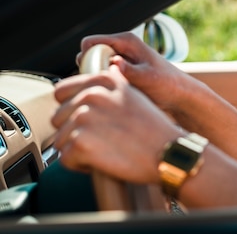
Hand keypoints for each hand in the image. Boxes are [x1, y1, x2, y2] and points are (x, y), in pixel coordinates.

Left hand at [52, 65, 182, 183]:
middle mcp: (90, 94)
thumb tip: (88, 84)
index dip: (71, 110)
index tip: (89, 121)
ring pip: (60, 141)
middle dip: (75, 132)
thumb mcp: (133, 95)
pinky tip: (104, 160)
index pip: (61, 92)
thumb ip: (108, 87)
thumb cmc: (154, 129)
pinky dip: (81, 166)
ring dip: (78, 150)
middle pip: (58, 118)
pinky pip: (65, 160)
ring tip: (106, 149)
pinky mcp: (80, 142)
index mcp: (102, 81)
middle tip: (102, 139)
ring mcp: (84, 117)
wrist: (168, 152)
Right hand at [77, 32, 187, 113]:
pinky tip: (114, 95)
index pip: (90, 43)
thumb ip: (130, 71)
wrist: (178, 94)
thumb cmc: (168, 83)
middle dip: (89, 70)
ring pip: (93, 67)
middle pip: (87, 55)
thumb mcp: (149, 78)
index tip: (96, 75)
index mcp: (126, 41)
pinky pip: (101, 76)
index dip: (86, 58)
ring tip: (110, 91)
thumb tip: (114, 62)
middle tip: (103, 86)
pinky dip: (102, 84)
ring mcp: (118, 60)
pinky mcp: (119, 72)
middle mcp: (119, 48)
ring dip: (96, 79)